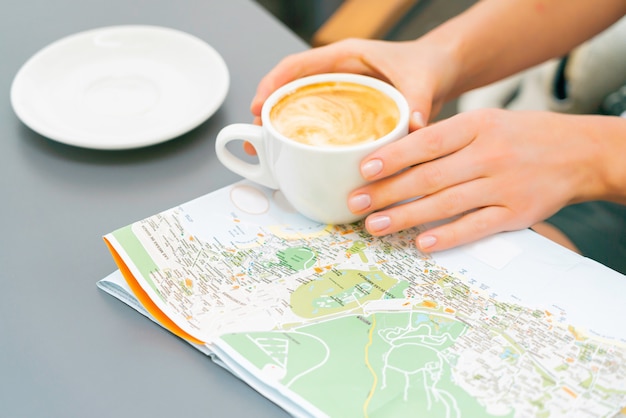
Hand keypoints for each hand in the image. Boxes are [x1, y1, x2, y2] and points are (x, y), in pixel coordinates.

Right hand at [250, 38, 459, 130]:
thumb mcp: (422, 81)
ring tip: (265, 149)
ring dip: (282, 125)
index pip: (299, 65)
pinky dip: (305, 136)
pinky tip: (298, 157)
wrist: (440, 72)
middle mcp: (338, 74)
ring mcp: (340, 93)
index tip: (259, 104)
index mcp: (347, 56)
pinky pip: (319, 121)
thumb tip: (413, 129)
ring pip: (301, 105)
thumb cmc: (427, 66)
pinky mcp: (347, 111)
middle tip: (256, 136)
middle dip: (269, 109)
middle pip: (291, 87)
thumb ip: (418, 104)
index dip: (274, 83)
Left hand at [347, 109, 605, 251]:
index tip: (363, 170)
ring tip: (375, 225)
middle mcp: (489, 153)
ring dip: (406, 216)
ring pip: (445, 203)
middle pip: (428, 176)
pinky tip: (422, 243)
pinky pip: (476, 227)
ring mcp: (504, 184)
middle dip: (387, 191)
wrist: (581, 152)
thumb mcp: (485, 123)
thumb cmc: (520, 136)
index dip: (392, 157)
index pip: (426, 141)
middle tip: (356, 203)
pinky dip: (447, 236)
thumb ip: (446, 138)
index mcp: (477, 125)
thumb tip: (396, 156)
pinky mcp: (517, 213)